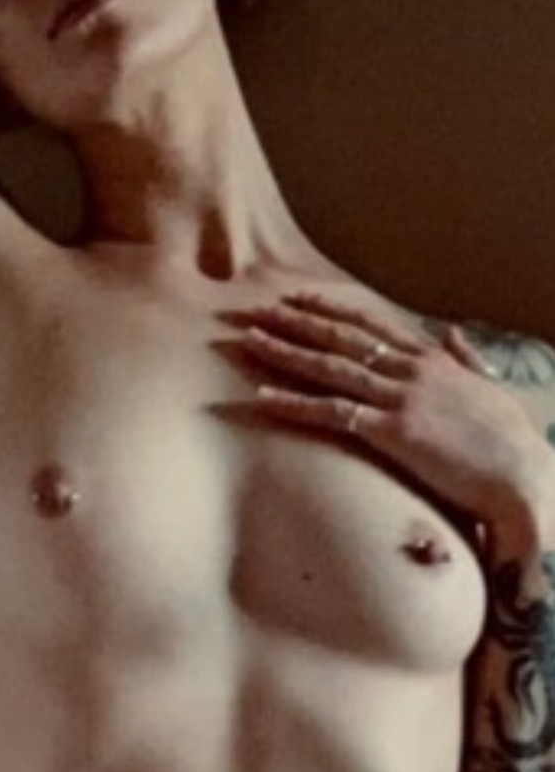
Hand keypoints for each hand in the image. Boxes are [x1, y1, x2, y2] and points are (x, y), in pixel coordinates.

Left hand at [235, 292, 554, 529]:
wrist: (522, 474)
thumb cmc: (511, 442)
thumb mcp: (492, 388)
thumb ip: (468, 359)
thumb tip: (453, 335)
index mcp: (433, 359)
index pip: (372, 324)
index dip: (332, 309)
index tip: (300, 297)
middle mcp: (412, 370)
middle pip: (343, 338)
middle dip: (297, 321)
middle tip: (258, 308)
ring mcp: (401, 398)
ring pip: (331, 367)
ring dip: (287, 352)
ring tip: (250, 339)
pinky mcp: (393, 431)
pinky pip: (333, 413)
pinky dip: (296, 404)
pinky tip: (263, 397)